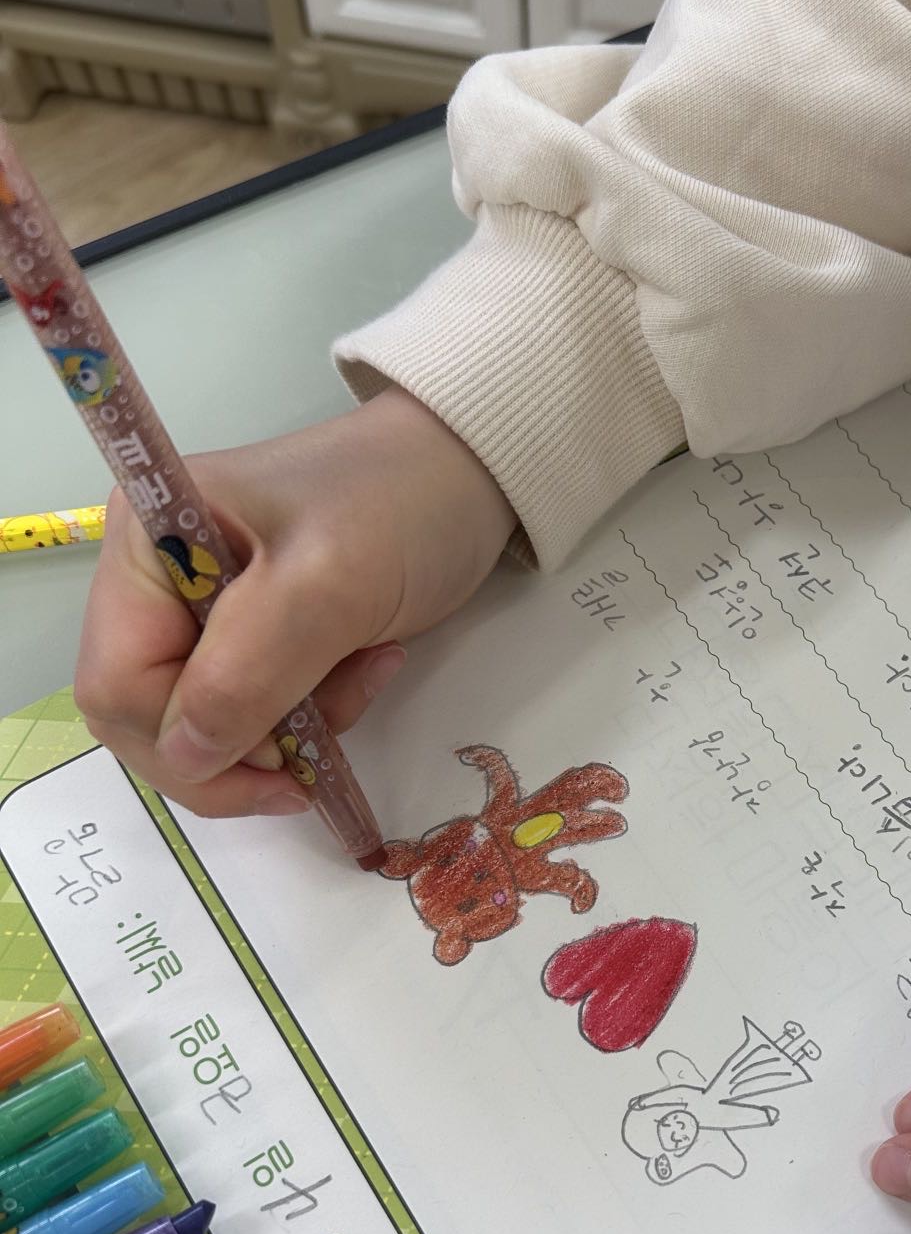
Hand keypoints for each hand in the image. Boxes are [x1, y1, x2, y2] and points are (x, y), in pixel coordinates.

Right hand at [75, 388, 513, 817]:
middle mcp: (154, 574)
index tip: (280, 763)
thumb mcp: (326, 588)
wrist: (469, 470)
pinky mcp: (252, 628)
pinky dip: (312, 709)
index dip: (185, 745)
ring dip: (289, 729)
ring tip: (365, 674)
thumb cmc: (399, 507)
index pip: (118, 687)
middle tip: (321, 736)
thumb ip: (246, 674)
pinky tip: (368, 664)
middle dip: (239, 746)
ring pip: (208, 722)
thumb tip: (185, 755)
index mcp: (144, 544)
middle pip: (150, 714)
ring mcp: (200, 603)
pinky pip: (256, 705)